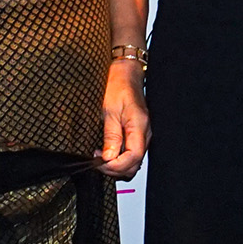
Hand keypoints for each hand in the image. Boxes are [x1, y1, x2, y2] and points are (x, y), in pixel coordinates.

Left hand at [99, 61, 148, 178]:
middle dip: (114, 169)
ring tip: (100, 157)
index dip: (115, 165)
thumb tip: (108, 158)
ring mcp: (143, 136)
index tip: (99, 162)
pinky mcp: (138, 135)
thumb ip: (111, 136)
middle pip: (134, 164)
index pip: (132, 157)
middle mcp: (145, 134)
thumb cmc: (118, 87)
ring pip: (133, 162)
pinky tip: (108, 153)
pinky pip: (132, 154)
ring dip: (117, 165)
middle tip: (97, 162)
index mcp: (139, 126)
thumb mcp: (109, 110)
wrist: (126, 75)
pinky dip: (120, 159)